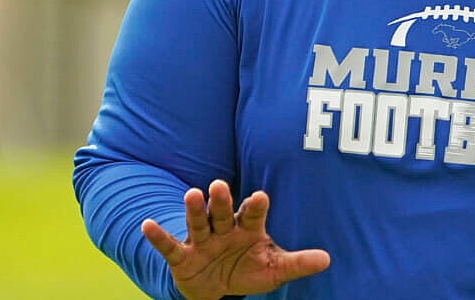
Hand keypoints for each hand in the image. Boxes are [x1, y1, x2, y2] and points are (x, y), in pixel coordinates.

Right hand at [141, 179, 329, 299]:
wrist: (219, 288)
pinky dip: (159, 237)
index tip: (261, 196)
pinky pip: (170, 246)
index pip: (253, 214)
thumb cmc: (249, 270)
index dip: (256, 205)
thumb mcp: (274, 269)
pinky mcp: (183, 257)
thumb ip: (297, 263)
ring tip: (191, 194)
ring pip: (198, 222)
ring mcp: (202, 241)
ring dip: (194, 210)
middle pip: (223, 212)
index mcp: (248, 228)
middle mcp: (224, 229)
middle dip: (222, 200)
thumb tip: (327, 260)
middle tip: (219, 185)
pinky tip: (147, 224)